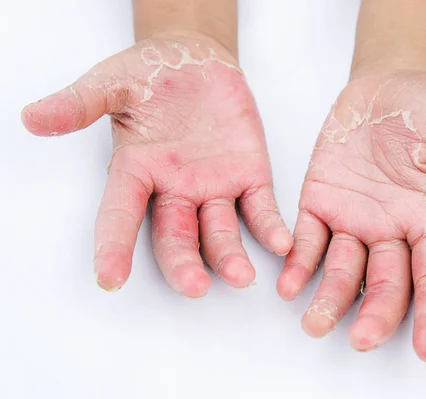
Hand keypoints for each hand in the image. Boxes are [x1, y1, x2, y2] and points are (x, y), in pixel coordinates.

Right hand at [22, 31, 292, 296]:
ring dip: (229, 256)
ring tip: (241, 277)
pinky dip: (270, 227)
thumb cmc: (152, 73)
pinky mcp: (249, 175)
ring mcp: (214, 186)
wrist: (199, 59)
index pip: (121, 215)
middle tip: (194, 287)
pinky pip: (260, 207)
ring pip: (220, 231)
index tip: (110, 278)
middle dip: (184, 264)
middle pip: (176, 236)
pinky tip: (282, 244)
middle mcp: (175, 188)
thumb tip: (32, 116)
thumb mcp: (114, 83)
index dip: (114, 246)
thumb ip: (81, 103)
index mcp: (138, 171)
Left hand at [277, 67, 425, 360]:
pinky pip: (307, 239)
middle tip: (362, 341)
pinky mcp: (319, 202)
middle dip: (376, 314)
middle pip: (387, 283)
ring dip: (329, 299)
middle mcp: (390, 230)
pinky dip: (297, 262)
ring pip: (342, 270)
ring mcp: (352, 219)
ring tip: (314, 323)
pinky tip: (288, 283)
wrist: (386, 84)